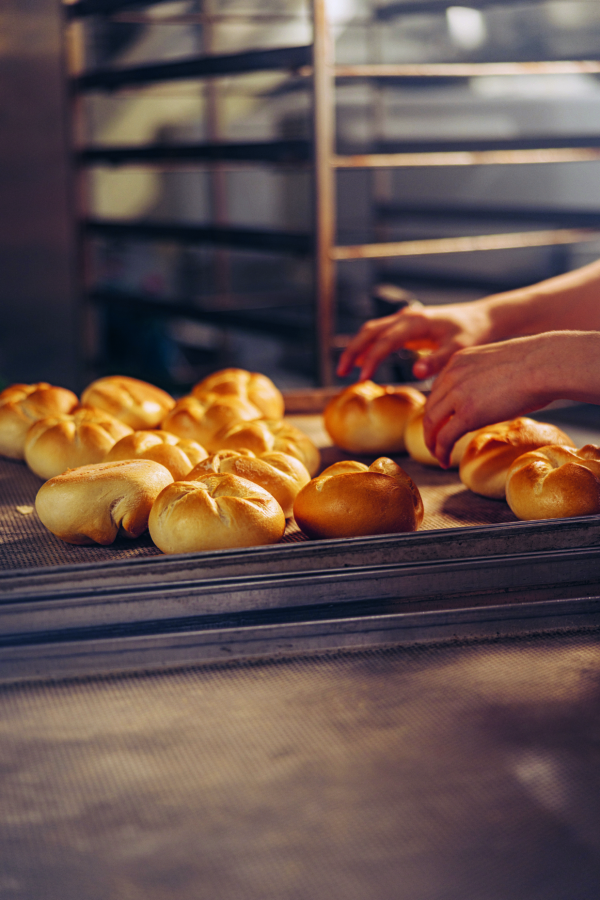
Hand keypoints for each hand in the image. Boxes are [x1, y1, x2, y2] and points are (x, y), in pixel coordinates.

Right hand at [336, 302, 492, 381]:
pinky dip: (369, 346)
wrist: (482, 319)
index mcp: (416, 322)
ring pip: (372, 331)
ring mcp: (405, 320)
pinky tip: (363, 361)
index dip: (371, 360)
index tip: (362, 379)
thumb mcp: (458, 349)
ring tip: (346, 370)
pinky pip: (381, 334)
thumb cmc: (472, 334)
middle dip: (353, 351)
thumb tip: (416, 372)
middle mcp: (406, 317)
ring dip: (357, 348)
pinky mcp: (407, 326)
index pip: (385, 341)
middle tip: (342, 373)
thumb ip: (437, 361)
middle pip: (370, 331)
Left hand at [422, 331, 599, 466]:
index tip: (441, 423)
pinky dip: (441, 452)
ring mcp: (457, 393)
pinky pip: (444, 437)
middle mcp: (451, 374)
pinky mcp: (467, 413)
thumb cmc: (536, 365)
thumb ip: (486, 379)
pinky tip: (444, 461)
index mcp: (458, 360)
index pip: (438, 389)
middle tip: (436, 444)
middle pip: (430, 407)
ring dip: (432, 443)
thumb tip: (496, 395)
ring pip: (431, 423)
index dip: (437, 410)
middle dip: (431, 428)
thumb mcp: (499, 366)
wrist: (544, 365)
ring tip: (439, 455)